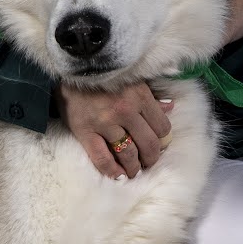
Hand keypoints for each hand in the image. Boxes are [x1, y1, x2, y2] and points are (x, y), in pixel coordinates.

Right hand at [56, 80, 172, 179]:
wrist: (72, 68)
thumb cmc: (105, 74)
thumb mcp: (133, 79)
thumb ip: (151, 96)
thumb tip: (170, 108)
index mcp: (140, 96)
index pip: (162, 127)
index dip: (163, 140)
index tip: (159, 145)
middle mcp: (125, 110)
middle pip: (148, 144)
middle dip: (151, 158)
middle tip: (148, 162)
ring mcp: (105, 122)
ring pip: (128, 154)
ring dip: (134, 167)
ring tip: (134, 171)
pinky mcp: (85, 131)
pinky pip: (102, 158)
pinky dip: (112, 171)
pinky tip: (118, 175)